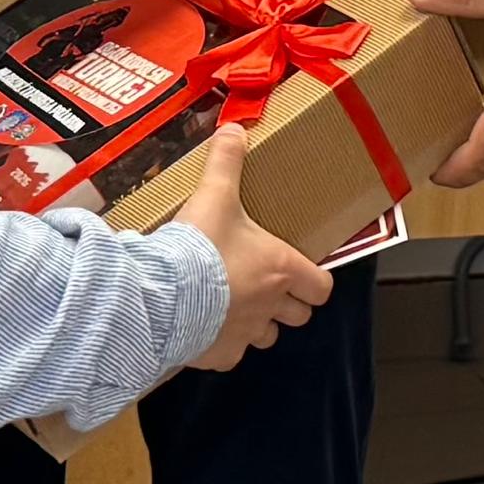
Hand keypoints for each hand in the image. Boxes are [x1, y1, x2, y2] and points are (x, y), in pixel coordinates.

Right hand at [170, 125, 332, 371]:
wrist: (161, 294)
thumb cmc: (198, 246)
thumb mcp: (214, 195)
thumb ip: (226, 161)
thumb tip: (234, 128)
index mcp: (281, 269)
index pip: (322, 287)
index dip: (315, 281)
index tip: (300, 273)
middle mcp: (271, 306)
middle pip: (299, 316)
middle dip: (287, 304)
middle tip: (263, 284)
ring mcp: (246, 335)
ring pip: (267, 337)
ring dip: (256, 324)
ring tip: (231, 303)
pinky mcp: (219, 355)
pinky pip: (230, 354)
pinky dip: (221, 343)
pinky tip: (203, 324)